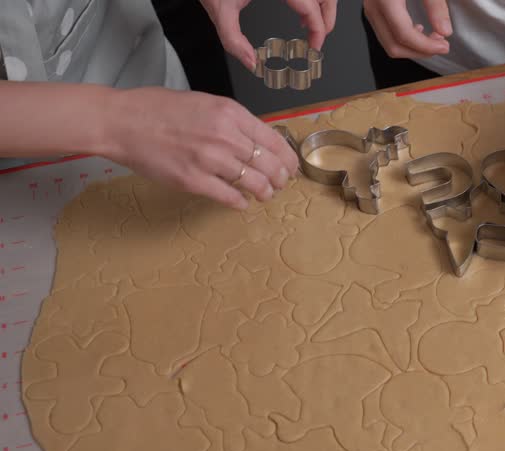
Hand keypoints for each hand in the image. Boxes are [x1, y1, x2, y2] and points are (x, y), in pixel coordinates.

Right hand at [106, 87, 297, 208]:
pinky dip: (240, 202)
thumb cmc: (159, 109)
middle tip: (281, 184)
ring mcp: (210, 160)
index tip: (291, 166)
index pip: (274, 139)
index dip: (288, 158)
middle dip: (280, 178)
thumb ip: (233, 121)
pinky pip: (229, 197)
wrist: (122, 121)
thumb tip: (258, 140)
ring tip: (265, 195)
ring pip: (254, 183)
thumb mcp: (205, 103)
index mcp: (230, 113)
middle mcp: (225, 136)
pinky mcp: (193, 181)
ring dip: (265, 192)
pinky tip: (242, 202)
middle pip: (270, 164)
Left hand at [201, 0, 336, 70]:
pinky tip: (301, 10)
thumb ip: (234, 41)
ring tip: (310, 26)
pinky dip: (312, 0)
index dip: (318, 31)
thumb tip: (251, 62)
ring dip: (322, 8)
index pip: (312, 8)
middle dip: (327, 20)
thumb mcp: (220, 10)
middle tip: (318, 40)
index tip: (314, 47)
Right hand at [364, 0, 451, 57]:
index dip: (426, 46)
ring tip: (433, 38)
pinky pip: (386, 33)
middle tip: (441, 45)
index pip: (404, 34)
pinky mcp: (374, 9)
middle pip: (393, 45)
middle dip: (419, 51)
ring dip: (412, 47)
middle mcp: (373, 7)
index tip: (444, 46)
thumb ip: (436, 6)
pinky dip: (403, 39)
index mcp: (385, 0)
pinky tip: (419, 30)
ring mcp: (371, 9)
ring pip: (388, 43)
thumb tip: (444, 32)